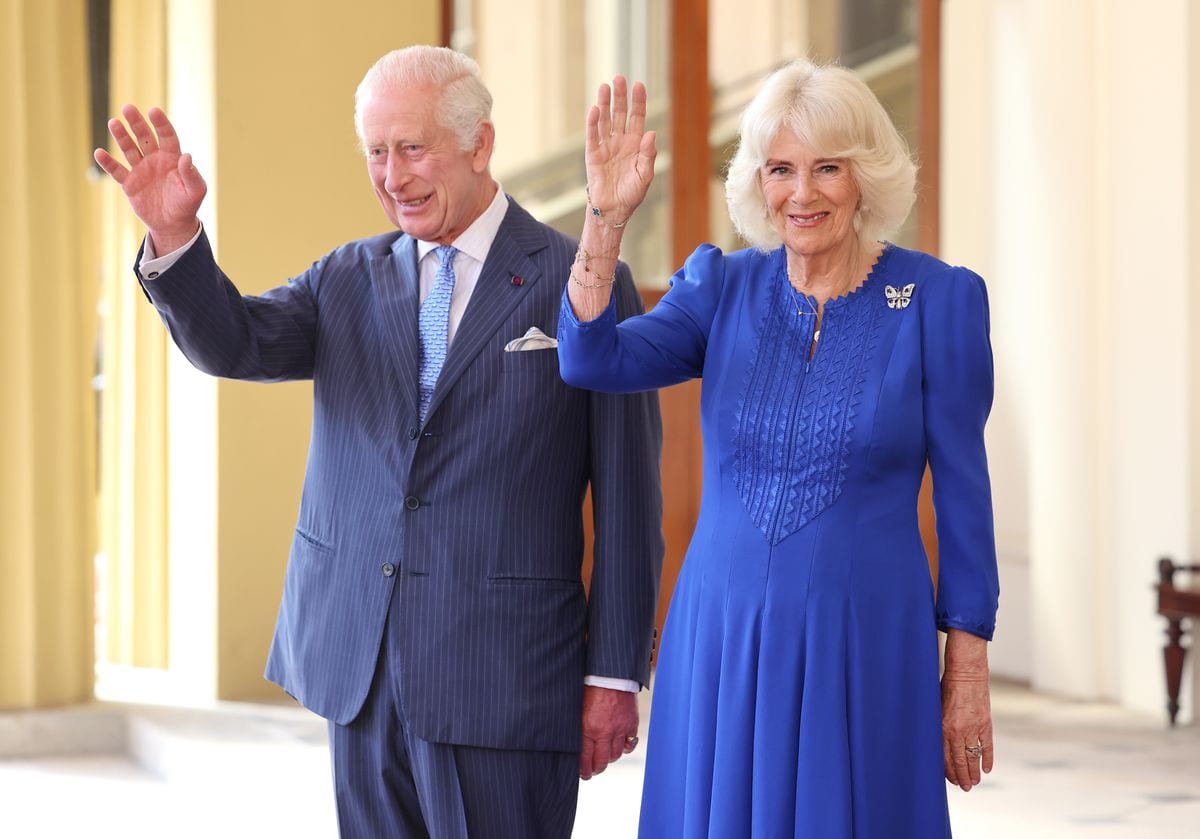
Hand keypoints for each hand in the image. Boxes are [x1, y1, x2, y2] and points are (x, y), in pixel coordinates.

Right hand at [93, 105, 205, 253]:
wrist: (173, 224)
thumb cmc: (187, 205)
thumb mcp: (195, 191)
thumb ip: (192, 174)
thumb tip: (187, 156)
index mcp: (172, 158)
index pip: (166, 136)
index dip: (160, 124)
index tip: (153, 111)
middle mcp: (155, 160)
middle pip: (144, 137)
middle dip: (136, 123)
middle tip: (128, 108)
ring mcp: (141, 170)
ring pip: (129, 149)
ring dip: (121, 137)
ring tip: (113, 123)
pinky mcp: (129, 183)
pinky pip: (117, 171)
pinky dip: (108, 163)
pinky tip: (99, 153)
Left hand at [579, 685, 639, 779]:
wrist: (610, 675)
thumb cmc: (590, 689)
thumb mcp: (579, 710)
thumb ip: (579, 728)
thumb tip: (575, 746)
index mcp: (589, 728)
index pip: (585, 759)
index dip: (584, 771)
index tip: (583, 774)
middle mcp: (605, 732)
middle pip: (602, 762)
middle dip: (596, 770)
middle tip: (593, 771)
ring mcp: (620, 729)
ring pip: (616, 755)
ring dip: (609, 759)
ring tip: (604, 757)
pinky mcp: (631, 723)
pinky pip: (629, 744)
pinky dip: (625, 747)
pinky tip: (619, 746)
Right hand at [584, 76, 656, 226]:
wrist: (613, 211)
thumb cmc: (632, 195)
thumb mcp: (645, 175)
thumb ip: (648, 155)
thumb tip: (651, 133)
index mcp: (635, 145)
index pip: (637, 117)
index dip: (638, 102)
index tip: (638, 85)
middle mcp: (620, 141)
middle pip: (619, 113)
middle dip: (620, 96)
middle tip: (619, 78)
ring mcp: (605, 146)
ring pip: (604, 120)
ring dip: (604, 104)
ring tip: (605, 87)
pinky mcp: (592, 155)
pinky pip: (592, 136)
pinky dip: (593, 123)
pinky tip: (594, 109)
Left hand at [940, 630, 993, 790]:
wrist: (967, 673)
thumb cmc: (947, 687)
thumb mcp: (936, 706)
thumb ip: (937, 725)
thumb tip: (935, 742)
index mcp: (943, 727)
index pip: (945, 757)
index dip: (949, 771)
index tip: (951, 781)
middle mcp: (958, 731)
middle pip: (960, 761)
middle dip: (962, 777)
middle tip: (965, 788)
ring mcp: (974, 729)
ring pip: (974, 757)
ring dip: (974, 772)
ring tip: (974, 783)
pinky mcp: (986, 724)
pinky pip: (987, 746)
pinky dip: (988, 758)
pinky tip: (987, 769)